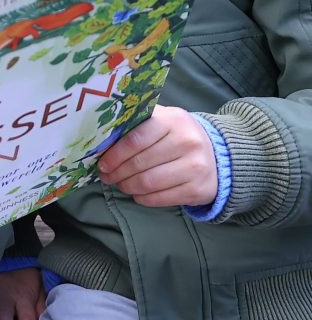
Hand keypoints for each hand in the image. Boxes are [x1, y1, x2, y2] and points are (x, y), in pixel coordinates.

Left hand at [98, 105, 216, 206]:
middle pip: (140, 163)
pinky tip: (137, 194)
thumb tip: (103, 139)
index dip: (115, 154)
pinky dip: (143, 198)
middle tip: (106, 176)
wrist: (217, 154)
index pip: (135, 139)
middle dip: (118, 172)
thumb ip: (137, 124)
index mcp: (172, 121)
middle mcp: (187, 142)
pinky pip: (162, 198)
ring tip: (120, 184)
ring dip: (128, 186)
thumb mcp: (162, 120)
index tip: (102, 163)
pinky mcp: (198, 189)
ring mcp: (195, 167)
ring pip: (149, 182)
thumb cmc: (177, 135)